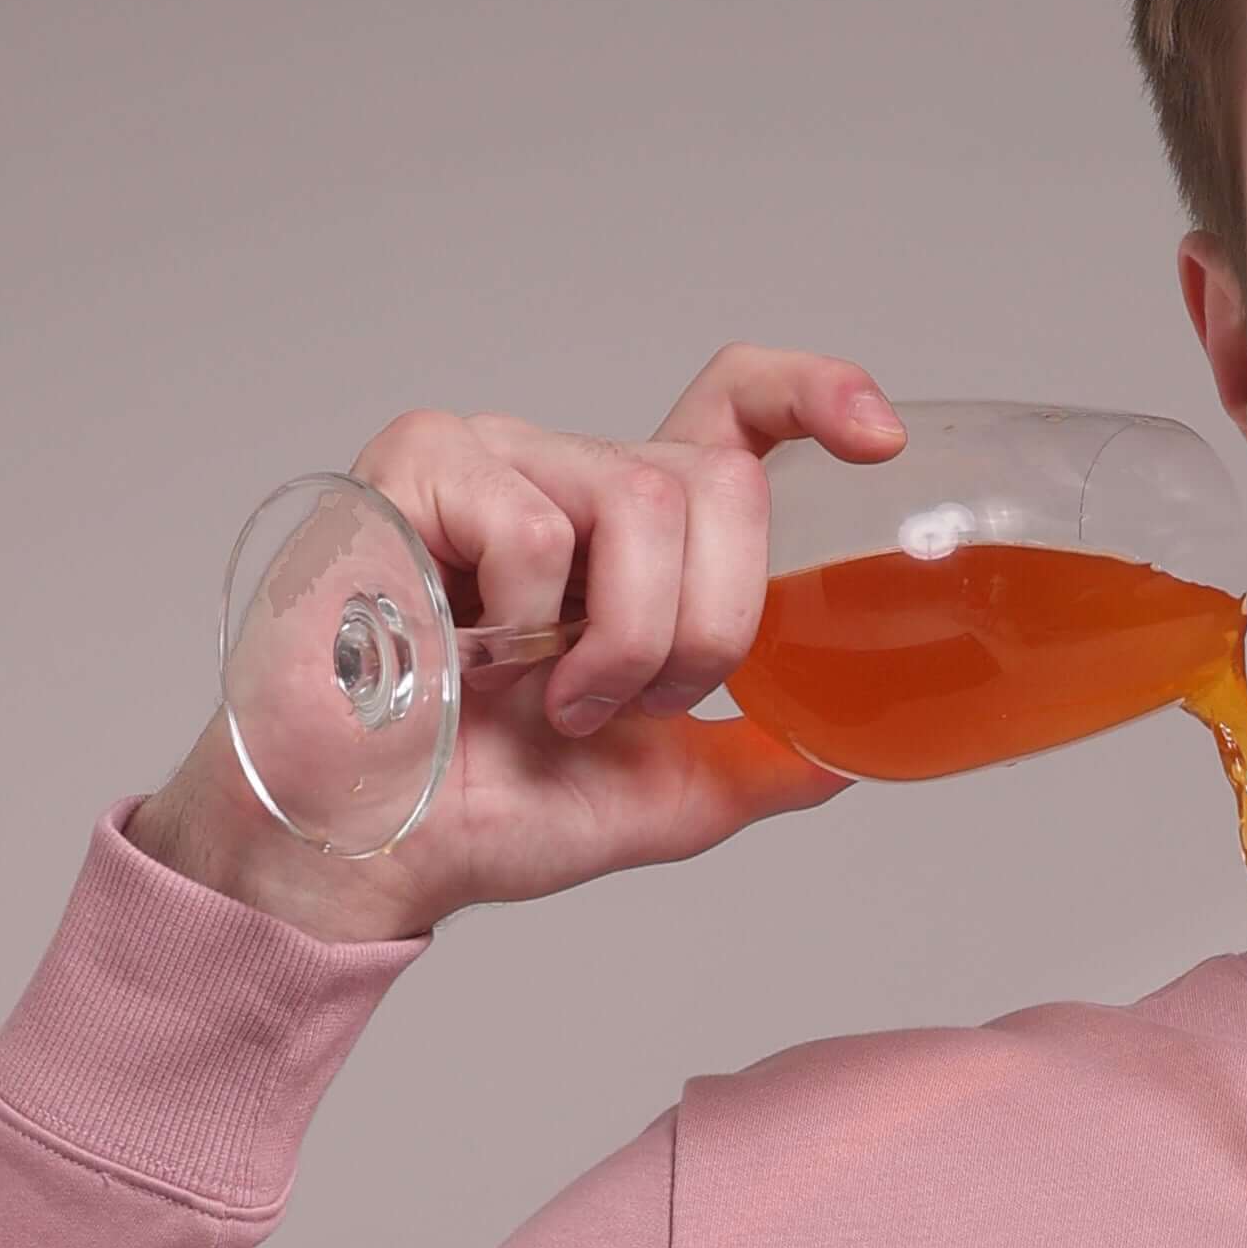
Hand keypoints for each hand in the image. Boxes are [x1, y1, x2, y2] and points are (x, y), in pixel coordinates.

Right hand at [131, 346, 908, 941]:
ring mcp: (493, 456)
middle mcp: (566, 471)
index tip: (879, 440)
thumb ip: (759, 759)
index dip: (815, 398)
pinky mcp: (420, 463)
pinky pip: (540, 528)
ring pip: (645, 502)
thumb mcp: (662, 793)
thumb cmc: (480, 809)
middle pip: (719, 480)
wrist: (367, 850)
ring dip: (623, 640)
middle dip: (710, 624)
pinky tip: (469, 662)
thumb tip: (852, 753)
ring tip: (547, 697)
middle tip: (626, 702)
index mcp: (626, 533)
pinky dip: (526, 625)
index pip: (733, 412)